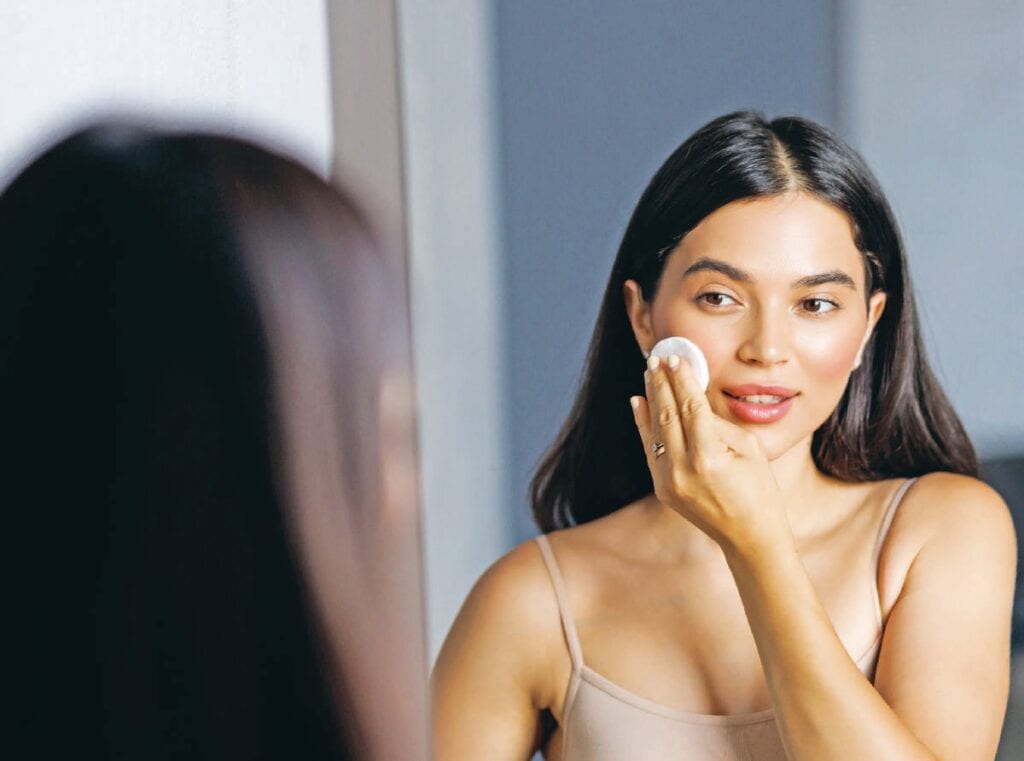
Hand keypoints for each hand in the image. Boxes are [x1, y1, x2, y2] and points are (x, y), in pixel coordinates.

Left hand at [630, 354, 786, 551]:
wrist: (749, 537)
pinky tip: (639, 402)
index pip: (690, 407)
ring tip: (648, 373)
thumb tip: (694, 398)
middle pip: (667, 415)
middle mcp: (682, 470)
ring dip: (651, 399)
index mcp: (708, 458)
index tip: (676, 358)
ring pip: (654, 430)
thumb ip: (718, 423)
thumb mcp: (749, 450)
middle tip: (657, 358)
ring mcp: (668, 482)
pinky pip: (649, 449)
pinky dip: (643, 424)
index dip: (682, 380)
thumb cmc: (759, 490)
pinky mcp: (662, 489)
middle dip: (661, 383)